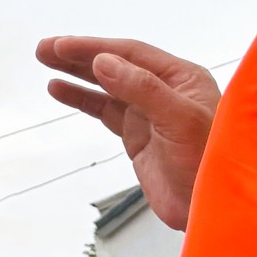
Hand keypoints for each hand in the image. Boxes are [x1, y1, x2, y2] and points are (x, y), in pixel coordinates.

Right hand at [36, 36, 219, 228]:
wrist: (213, 210)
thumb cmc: (211, 163)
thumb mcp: (180, 121)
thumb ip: (142, 89)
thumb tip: (102, 62)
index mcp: (182, 78)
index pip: (131, 54)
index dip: (94, 47)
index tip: (62, 46)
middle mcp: (166, 90)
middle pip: (116, 64)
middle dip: (79, 56)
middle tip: (44, 50)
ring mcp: (150, 114)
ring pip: (106, 86)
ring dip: (77, 75)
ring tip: (46, 65)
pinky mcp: (138, 136)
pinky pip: (104, 111)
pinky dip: (82, 100)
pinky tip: (61, 91)